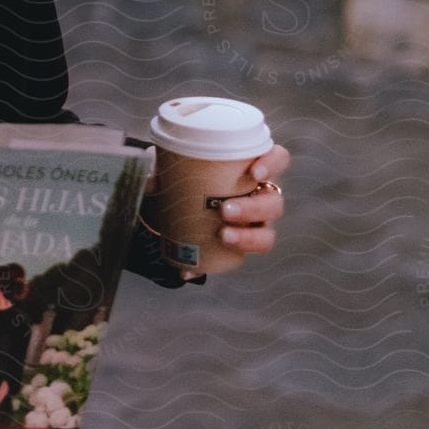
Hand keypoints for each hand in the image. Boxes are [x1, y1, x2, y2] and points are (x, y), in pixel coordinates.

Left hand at [163, 142, 290, 281]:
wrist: (173, 202)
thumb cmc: (185, 173)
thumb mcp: (172, 165)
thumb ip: (160, 167)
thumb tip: (150, 179)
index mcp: (252, 168)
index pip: (278, 159)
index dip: (273, 164)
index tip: (255, 172)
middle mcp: (260, 197)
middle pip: (273, 203)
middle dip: (253, 209)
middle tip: (225, 210)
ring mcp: (254, 224)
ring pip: (266, 235)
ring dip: (246, 238)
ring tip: (222, 236)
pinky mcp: (237, 246)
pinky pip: (235, 260)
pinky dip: (210, 266)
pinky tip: (190, 269)